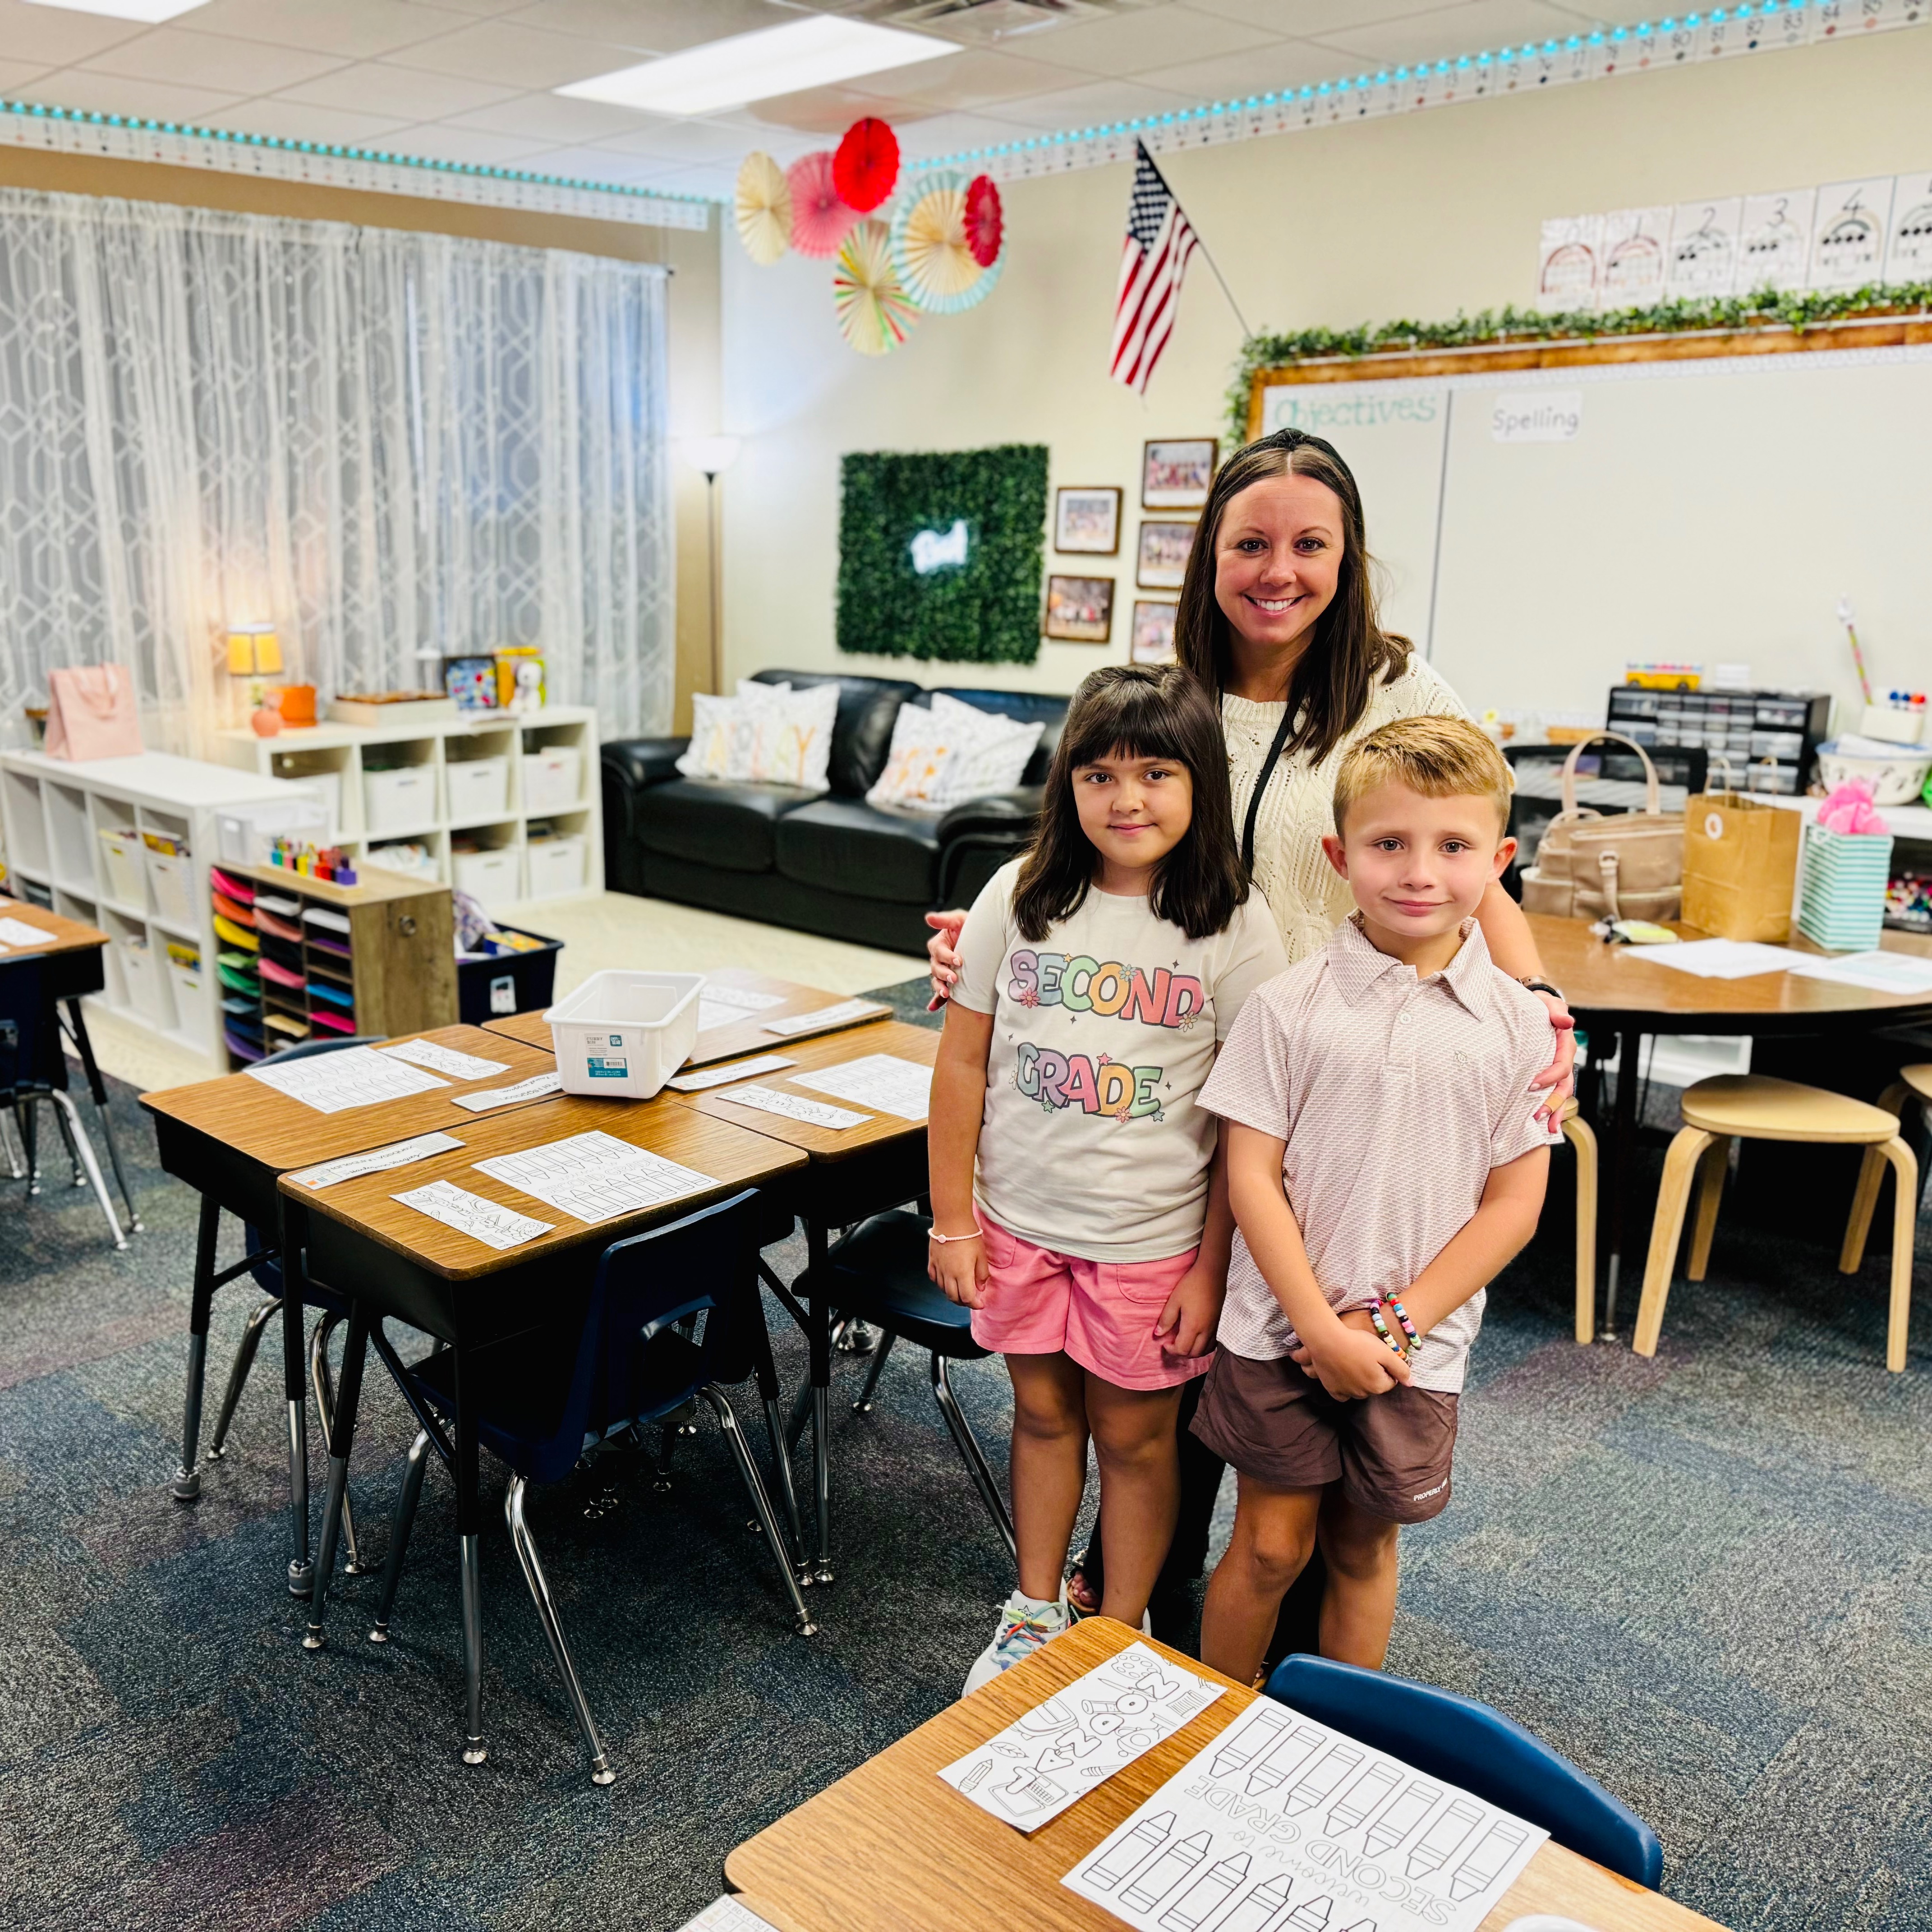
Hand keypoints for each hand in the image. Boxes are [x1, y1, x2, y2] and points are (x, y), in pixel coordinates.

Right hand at [925, 909, 966, 1005]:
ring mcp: (944, 971)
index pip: (938, 951)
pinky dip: (936, 1001)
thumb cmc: (973, 927)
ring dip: (939, 988)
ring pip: (937, 980)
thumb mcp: (960, 920)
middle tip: (955, 979)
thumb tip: (928, 917)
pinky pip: (940, 993)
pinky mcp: (950, 981)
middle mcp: (940, 958)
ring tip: (946, 993)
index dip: (947, 956)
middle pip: (935, 967)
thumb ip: (945, 920)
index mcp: (940, 944)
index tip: (958, 961)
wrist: (987, 939)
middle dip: (944, 974)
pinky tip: (933, 1008)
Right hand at [927, 1229, 988, 1308]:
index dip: (975, 1304)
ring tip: (960, 1291)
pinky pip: (934, 1278)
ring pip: (943, 1289)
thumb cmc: (968, 1235)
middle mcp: (948, 1274)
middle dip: (963, 1302)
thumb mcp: (981, 1255)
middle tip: (970, 1300)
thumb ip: (982, 1274)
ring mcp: (939, 1268)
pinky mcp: (932, 1261)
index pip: (967, 1297)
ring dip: (952, 1294)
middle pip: (954, 1297)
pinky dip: (940, 1284)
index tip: (980, 1304)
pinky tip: (946, 1281)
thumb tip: (980, 1287)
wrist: (951, 1220)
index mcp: (962, 1274)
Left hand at [1154, 1261, 1223, 1357]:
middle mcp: (1205, 1330)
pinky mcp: (1218, 1322)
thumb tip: (1158, 1334)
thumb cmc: (1192, 1285)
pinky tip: (1196, 1338)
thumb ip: (1166, 1319)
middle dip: (1181, 1353)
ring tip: (1184, 1342)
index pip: (1182, 1349)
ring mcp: (1214, 1327)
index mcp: (1193, 1326)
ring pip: (1205, 1350)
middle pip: (1194, 1353)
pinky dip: (1203, 1346)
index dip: (1171, 1350)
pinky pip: (1212, 1342)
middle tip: (1172, 1344)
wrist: (1212, 1274)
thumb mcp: (1174, 1300)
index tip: (1164, 1342)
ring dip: (1193, 1351)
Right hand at [1297, 1311, 1411, 1400]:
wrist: (1328, 1340)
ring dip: (1359, 1380)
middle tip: (1364, 1356)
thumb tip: (1411, 1383)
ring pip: (1359, 1390)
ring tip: (1352, 1361)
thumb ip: (1401, 1369)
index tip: (1377, 1355)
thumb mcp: (1385, 1352)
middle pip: (1374, 1386)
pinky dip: (1345, 1387)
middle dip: (1373, 1374)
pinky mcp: (1332, 1390)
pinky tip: (1343, 1374)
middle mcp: (1364, 1394)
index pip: (1390, 1381)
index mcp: (1378, 1385)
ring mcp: (1347, 1393)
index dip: (1386, 1367)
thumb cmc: (1358, 1343)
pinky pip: (1343, 1394)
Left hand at [1526, 989, 1575, 1126]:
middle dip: (1553, 1102)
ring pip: (1561, 1094)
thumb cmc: (1539, 1004)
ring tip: (1547, 1128)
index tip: (1532, 1085)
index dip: (1549, 1077)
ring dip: (1555, 1111)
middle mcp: (1563, 1060)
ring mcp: (1557, 1069)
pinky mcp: (1547, 1074)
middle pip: (1564, 1086)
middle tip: (1538, 1116)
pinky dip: (1550, 1108)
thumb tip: (1567, 1021)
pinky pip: (1551, 1093)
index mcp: (1565, 1045)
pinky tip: (1542, 1124)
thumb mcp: (1547, 1003)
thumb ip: (1556, 1010)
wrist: (1533, 1007)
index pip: (1562, 1065)